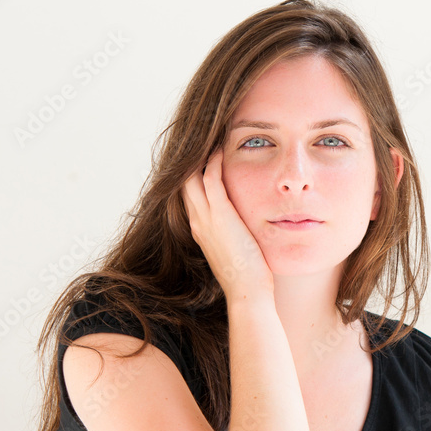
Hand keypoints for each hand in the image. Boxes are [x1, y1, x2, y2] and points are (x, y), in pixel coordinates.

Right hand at [183, 149, 274, 302]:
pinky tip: (221, 149)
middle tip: (202, 141)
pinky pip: (212, 179)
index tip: (201, 158)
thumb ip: (232, 234)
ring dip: (201, 156)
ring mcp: (206, 218)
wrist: (247, 292)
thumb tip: (242, 227)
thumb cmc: (247, 276)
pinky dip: (214, 162)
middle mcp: (197, 221)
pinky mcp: (220, 215)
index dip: (192, 174)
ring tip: (211, 138)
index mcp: (200, 229)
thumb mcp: (234, 250)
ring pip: (192, 176)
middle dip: (191, 160)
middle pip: (183, 181)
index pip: (189, 193)